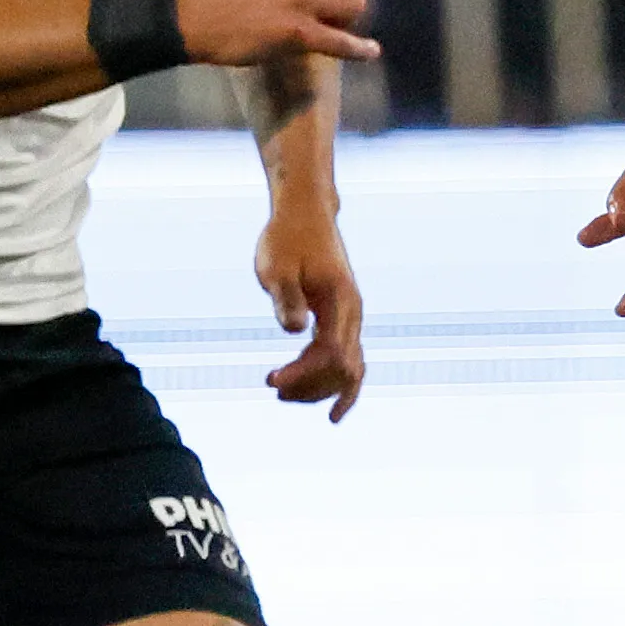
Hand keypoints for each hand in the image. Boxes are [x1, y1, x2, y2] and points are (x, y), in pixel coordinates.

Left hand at [254, 205, 364, 420]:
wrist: (305, 215)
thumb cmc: (287, 239)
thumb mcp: (277, 266)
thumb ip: (286, 298)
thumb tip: (294, 331)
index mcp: (341, 301)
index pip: (331, 353)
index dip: (305, 375)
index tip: (272, 380)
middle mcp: (353, 314)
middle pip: (343, 369)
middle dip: (309, 387)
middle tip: (271, 385)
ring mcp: (351, 319)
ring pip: (348, 370)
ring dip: (319, 389)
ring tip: (281, 392)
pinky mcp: (342, 320)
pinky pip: (347, 362)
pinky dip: (338, 386)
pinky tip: (330, 410)